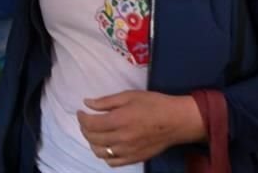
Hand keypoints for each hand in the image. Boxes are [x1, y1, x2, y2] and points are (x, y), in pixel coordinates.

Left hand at [78, 91, 205, 166]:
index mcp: (119, 120)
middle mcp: (121, 138)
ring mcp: (128, 151)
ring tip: (93, 133)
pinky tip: (106, 146)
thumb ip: (106, 101)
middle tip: (86, 120)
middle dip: (84, 128)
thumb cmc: (154, 104)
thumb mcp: (129, 95)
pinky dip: (104, 155)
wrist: (176, 121)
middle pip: (93, 138)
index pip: (91, 124)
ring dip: (92, 142)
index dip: (81, 118)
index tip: (81, 111)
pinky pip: (113, 162)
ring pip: (100, 152)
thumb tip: (87, 103)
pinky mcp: (134, 158)